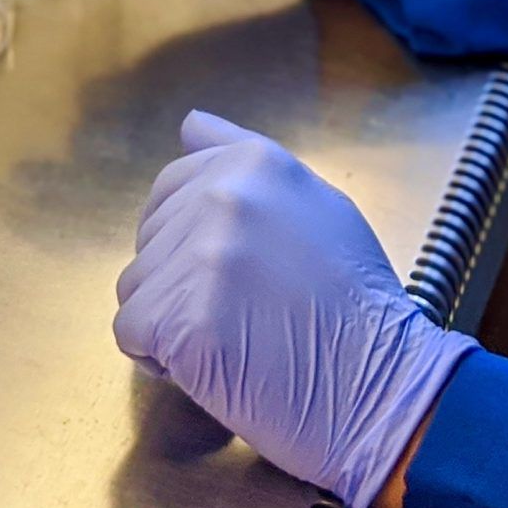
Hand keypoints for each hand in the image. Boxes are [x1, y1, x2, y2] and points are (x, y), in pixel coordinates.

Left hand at [116, 112, 474, 507]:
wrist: (376, 382)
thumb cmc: (354, 301)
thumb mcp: (316, 201)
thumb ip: (243, 158)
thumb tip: (188, 125)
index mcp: (255, 162)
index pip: (171, 186)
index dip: (187, 236)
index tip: (228, 268)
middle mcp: (223, 197)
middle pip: (150, 237)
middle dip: (177, 277)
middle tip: (238, 308)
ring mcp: (201, 256)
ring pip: (136, 285)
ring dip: (168, 318)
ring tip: (230, 336)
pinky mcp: (181, 317)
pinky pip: (130, 331)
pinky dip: (157, 355)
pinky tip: (209, 361)